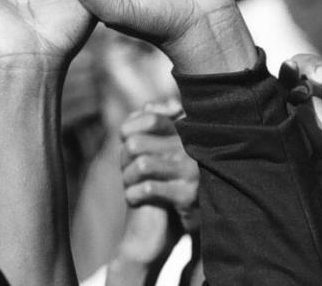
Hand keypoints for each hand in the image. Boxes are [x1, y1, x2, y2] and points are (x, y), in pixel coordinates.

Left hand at [120, 102, 198, 228]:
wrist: (197, 214)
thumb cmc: (174, 172)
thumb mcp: (169, 142)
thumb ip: (157, 118)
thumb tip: (148, 107)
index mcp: (184, 131)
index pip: (151, 119)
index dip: (130, 127)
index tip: (124, 138)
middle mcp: (188, 148)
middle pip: (137, 144)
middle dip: (124, 157)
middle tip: (125, 167)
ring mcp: (189, 172)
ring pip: (141, 165)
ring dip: (127, 177)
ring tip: (129, 183)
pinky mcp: (187, 196)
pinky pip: (148, 189)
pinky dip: (133, 194)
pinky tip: (133, 198)